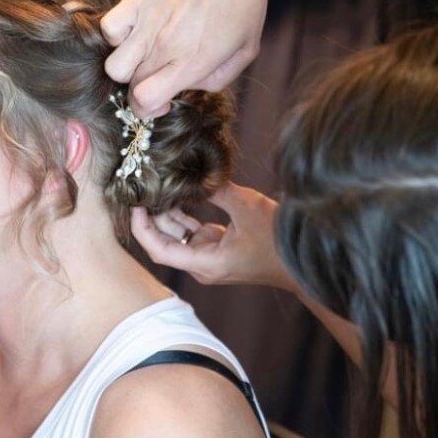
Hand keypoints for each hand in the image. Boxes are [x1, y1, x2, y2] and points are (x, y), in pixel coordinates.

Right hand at [102, 0, 273, 115]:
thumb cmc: (243, 2)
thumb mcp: (246, 51)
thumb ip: (217, 79)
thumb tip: (189, 87)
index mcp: (191, 62)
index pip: (146, 101)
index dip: (150, 109)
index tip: (163, 100)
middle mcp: (164, 46)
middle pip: (130, 87)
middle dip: (141, 92)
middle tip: (158, 78)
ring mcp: (146, 23)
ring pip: (114, 65)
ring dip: (127, 67)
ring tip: (144, 56)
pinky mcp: (135, 0)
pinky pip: (109, 30)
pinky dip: (117, 36)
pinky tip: (135, 31)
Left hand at [131, 182, 294, 291]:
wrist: (304, 260)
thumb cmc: (279, 241)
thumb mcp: (248, 207)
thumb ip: (218, 191)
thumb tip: (196, 172)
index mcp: (206, 263)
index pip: (159, 250)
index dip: (141, 228)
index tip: (134, 204)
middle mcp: (202, 265)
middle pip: (164, 242)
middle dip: (151, 216)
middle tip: (141, 189)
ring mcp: (209, 257)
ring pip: (176, 236)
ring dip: (167, 214)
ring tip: (155, 186)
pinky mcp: (217, 249)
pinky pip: (191, 233)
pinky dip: (183, 215)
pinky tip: (176, 194)